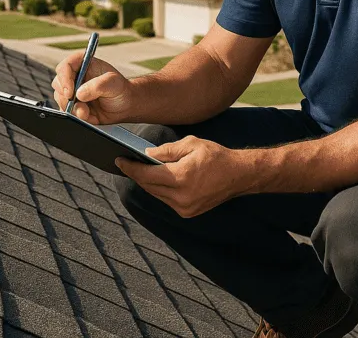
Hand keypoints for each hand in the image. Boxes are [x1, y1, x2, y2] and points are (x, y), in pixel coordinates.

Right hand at [51, 51, 133, 124]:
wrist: (125, 106)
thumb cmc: (121, 90)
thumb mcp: (113, 83)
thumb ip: (97, 86)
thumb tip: (79, 94)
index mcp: (84, 64)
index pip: (66, 66)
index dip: (64, 78)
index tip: (69, 92)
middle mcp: (76, 77)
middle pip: (58, 83)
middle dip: (65, 95)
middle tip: (77, 103)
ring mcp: (73, 92)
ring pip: (60, 99)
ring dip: (72, 108)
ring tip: (87, 111)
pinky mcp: (73, 105)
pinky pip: (66, 111)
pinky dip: (75, 116)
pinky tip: (88, 116)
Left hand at [116, 136, 251, 217]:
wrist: (239, 175)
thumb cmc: (216, 156)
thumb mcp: (191, 144)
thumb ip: (166, 150)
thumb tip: (147, 155)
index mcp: (181, 178)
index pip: (146, 175)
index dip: (130, 168)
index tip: (119, 161)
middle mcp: (181, 197)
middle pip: (149, 186)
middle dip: (137, 174)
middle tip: (126, 163)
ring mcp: (184, 208)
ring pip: (156, 194)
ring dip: (147, 183)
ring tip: (138, 170)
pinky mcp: (188, 212)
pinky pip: (166, 200)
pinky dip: (160, 190)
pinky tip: (156, 179)